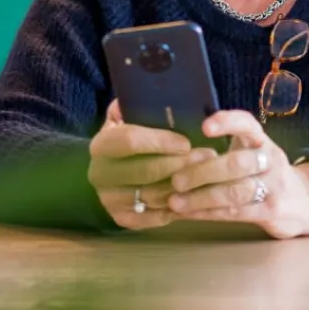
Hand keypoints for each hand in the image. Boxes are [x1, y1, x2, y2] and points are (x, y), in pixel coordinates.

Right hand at [88, 100, 214, 229]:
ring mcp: (109, 199)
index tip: (186, 141)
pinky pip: (155, 218)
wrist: (106, 171)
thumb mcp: (123, 118)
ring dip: (184, 188)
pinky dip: (176, 209)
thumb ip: (133, 105)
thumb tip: (153, 90)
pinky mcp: (121, 219)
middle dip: (180, 164)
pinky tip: (194, 196)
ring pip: (154, 196)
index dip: (160, 141)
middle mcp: (100, 174)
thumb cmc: (124, 140)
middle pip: (145, 171)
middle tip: (208, 158)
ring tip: (208, 177)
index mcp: (101, 145)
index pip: (130, 141)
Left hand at [166, 109, 308, 238]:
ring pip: (234, 192)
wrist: (304, 202)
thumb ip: (224, 149)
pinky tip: (189, 214)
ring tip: (175, 201)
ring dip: (201, 198)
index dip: (227, 122)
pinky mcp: (270, 211)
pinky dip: (208, 213)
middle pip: (236, 163)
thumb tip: (178, 150)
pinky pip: (235, 212)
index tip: (205, 127)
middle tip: (176, 180)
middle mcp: (270, 160)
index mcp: (262, 141)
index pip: (247, 124)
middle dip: (203, 172)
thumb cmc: (263, 173)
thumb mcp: (251, 152)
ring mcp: (273, 187)